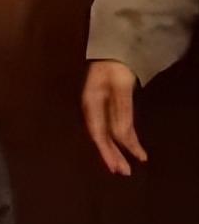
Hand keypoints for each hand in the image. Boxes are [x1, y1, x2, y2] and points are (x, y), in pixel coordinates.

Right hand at [82, 59, 148, 174]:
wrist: (115, 51)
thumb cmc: (116, 66)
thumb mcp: (121, 85)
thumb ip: (121, 110)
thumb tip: (123, 136)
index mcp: (91, 103)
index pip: (98, 133)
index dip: (107, 151)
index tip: (116, 167)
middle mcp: (92, 108)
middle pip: (102, 136)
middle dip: (112, 155)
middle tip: (124, 172)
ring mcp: (100, 107)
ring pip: (109, 133)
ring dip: (120, 149)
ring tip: (129, 165)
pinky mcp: (109, 106)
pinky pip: (115, 126)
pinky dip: (124, 138)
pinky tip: (132, 147)